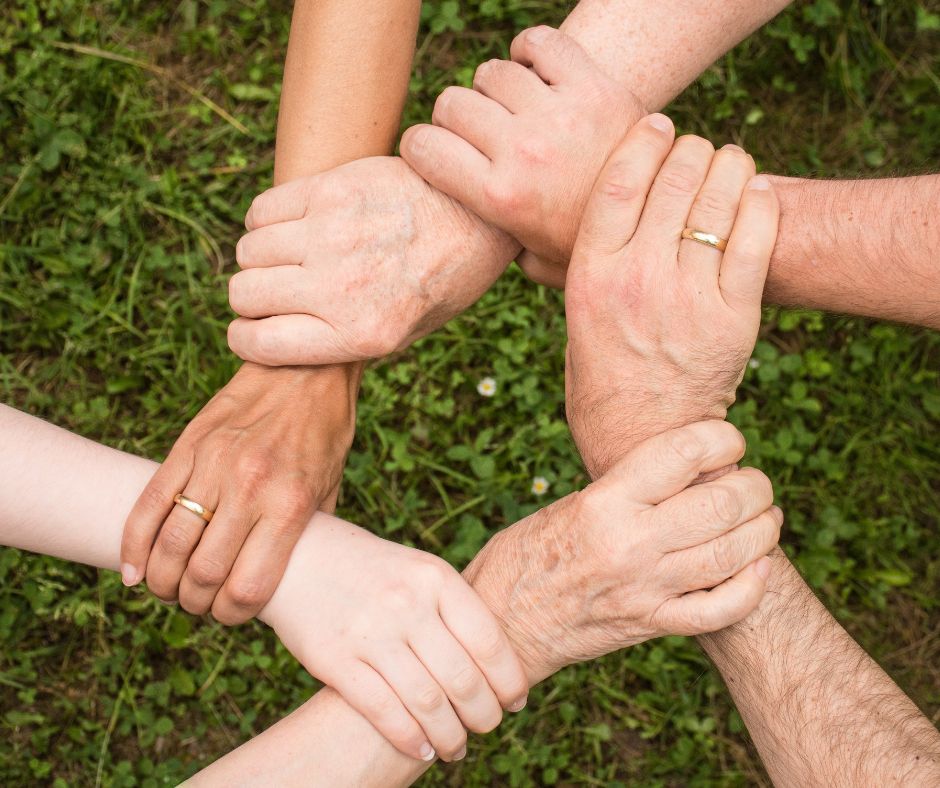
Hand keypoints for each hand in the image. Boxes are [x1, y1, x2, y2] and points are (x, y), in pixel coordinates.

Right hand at [120, 363, 357, 623]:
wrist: (305, 368)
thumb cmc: (324, 433)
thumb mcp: (331, 488)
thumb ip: (307, 535)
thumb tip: (289, 580)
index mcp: (290, 505)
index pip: (247, 587)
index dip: (232, 615)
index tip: (230, 615)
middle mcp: (250, 487)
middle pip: (203, 574)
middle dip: (195, 603)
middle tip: (197, 604)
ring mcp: (214, 465)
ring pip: (170, 544)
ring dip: (162, 580)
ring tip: (168, 588)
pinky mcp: (188, 446)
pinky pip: (149, 504)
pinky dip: (134, 545)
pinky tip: (134, 570)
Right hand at [226, 156, 518, 365]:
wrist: (479, 216)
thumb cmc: (442, 280)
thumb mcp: (405, 333)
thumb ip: (343, 342)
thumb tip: (279, 341)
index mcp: (361, 334)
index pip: (259, 344)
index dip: (246, 338)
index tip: (252, 330)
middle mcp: (342, 288)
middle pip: (245, 294)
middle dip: (251, 298)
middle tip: (276, 291)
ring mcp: (333, 235)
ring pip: (248, 251)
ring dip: (260, 258)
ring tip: (289, 256)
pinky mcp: (331, 190)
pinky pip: (262, 210)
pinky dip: (265, 221)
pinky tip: (294, 225)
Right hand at [259, 516, 528, 762]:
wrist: (298, 556)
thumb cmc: (371, 569)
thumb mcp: (418, 570)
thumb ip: (453, 608)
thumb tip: (498, 664)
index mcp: (435, 578)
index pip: (489, 641)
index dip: (509, 680)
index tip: (515, 702)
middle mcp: (407, 604)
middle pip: (463, 679)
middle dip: (484, 715)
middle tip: (487, 727)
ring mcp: (370, 632)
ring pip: (427, 703)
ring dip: (450, 736)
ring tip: (457, 748)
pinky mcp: (335, 660)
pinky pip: (383, 711)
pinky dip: (410, 739)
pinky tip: (422, 750)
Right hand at [401, 26, 642, 287]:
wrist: (662, 217)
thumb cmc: (589, 243)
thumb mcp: (536, 262)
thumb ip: (496, 248)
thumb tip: (466, 240)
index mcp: (500, 198)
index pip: (422, 146)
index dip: (421, 147)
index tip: (434, 153)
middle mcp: (523, 151)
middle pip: (452, 103)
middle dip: (455, 119)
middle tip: (479, 135)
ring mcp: (559, 115)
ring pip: (492, 73)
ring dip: (495, 89)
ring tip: (514, 110)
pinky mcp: (593, 85)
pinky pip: (539, 43)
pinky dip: (530, 51)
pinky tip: (536, 74)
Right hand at [464, 420, 778, 683]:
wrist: (501, 623)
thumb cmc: (527, 554)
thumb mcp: (570, 505)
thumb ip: (626, 490)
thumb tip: (687, 471)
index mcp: (604, 502)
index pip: (683, 453)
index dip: (722, 438)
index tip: (730, 440)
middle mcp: (629, 543)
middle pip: (721, 503)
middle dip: (755, 487)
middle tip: (756, 483)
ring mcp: (644, 588)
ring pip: (731, 554)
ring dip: (763, 531)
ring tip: (767, 517)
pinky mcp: (650, 625)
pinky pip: (719, 610)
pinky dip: (751, 588)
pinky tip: (759, 568)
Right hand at [564, 117, 778, 477]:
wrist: (643, 440)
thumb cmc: (601, 378)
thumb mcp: (573, 317)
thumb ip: (574, 266)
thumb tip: (559, 222)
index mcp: (591, 275)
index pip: (620, 180)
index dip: (644, 139)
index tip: (658, 123)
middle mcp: (638, 278)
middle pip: (675, 178)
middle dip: (691, 149)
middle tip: (696, 149)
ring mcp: (689, 297)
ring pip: (719, 200)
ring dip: (730, 166)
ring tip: (730, 163)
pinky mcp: (734, 317)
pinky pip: (757, 238)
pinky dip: (761, 203)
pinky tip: (757, 192)